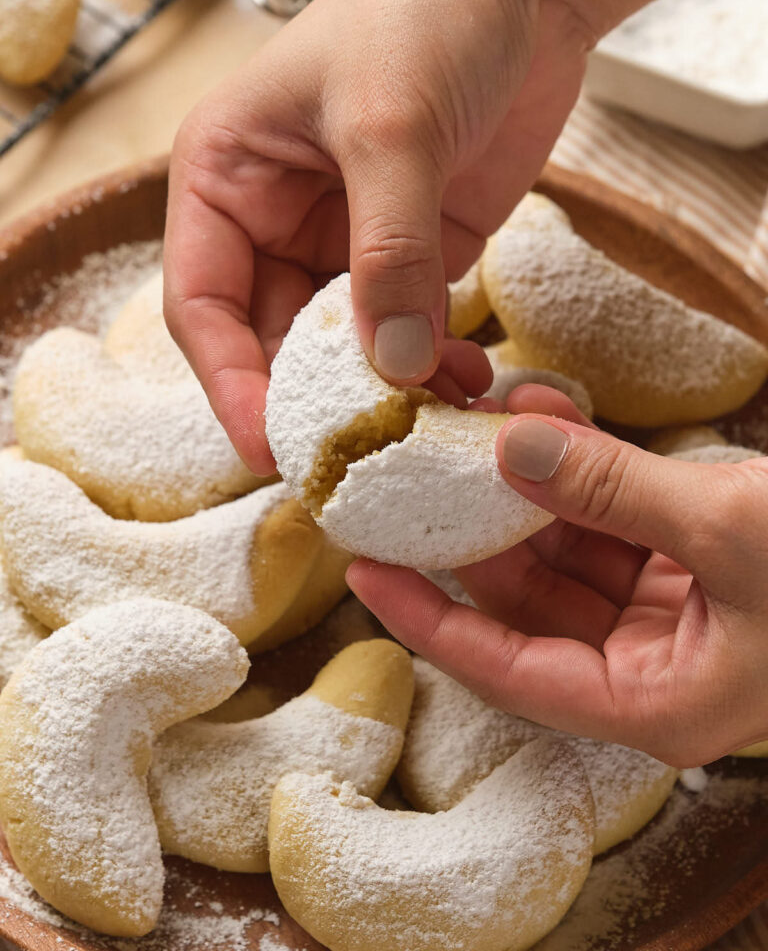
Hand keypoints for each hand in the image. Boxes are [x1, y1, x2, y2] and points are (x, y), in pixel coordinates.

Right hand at [163, 0, 592, 473]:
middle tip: (358, 456)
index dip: (231, 381)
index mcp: (227, 178)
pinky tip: (464, 385)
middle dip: (314, 400)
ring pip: (345, 348)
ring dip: (381, 392)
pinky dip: (433, 367)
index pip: (204, 303)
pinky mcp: (416, 253)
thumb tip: (396, 368)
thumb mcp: (389, 128)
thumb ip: (388, 253)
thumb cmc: (425, 10)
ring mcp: (348, 241)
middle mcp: (277, 218)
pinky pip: (411, 331)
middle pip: (274, 340)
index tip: (271, 446)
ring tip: (428, 424)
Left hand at [348, 387, 767, 766]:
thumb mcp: (731, 530)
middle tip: (412, 470)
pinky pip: (612, 515)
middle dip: (475, 529)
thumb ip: (614, 490)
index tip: (366, 573)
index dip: (431, 622)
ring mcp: (674, 606)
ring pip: (567, 548)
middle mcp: (654, 663)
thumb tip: (509, 446)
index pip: (507, 671)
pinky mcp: (695, 556)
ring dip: (525, 485)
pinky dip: (579, 469)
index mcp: (655, 702)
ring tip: (475, 419)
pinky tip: (543, 416)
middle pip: (528, 600)